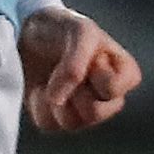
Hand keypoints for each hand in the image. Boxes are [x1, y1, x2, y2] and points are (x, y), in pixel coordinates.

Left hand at [19, 9, 142, 132]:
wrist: (29, 33)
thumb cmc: (64, 28)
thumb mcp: (80, 32)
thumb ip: (75, 65)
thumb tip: (57, 101)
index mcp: (124, 73)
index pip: (116, 89)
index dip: (99, 74)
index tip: (92, 56)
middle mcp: (108, 97)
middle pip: (96, 113)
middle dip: (76, 91)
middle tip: (68, 70)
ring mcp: (82, 110)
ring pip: (72, 123)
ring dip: (56, 97)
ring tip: (53, 77)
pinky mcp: (57, 119)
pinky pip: (48, 124)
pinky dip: (38, 104)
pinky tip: (40, 87)